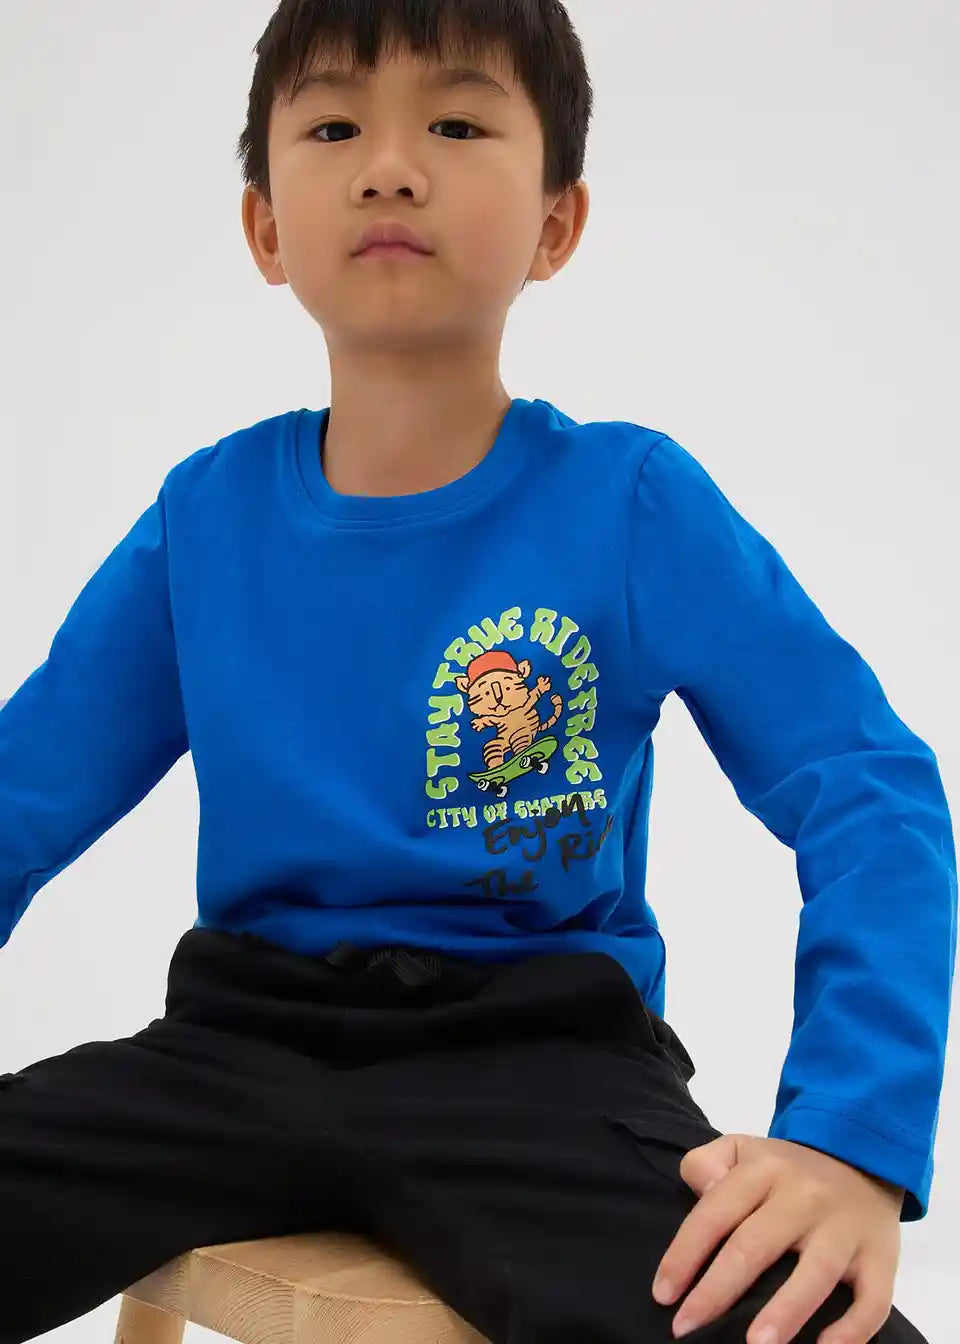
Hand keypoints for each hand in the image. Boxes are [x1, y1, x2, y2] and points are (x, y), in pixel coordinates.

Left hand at [652, 1133, 903, 1343]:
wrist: (864, 1155)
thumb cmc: (788, 1168)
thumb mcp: (742, 1149)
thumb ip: (708, 1164)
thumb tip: (701, 1193)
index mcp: (764, 1170)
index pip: (715, 1213)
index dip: (684, 1255)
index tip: (663, 1295)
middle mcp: (804, 1196)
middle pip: (755, 1245)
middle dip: (717, 1291)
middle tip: (686, 1328)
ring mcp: (845, 1228)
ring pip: (814, 1272)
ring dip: (785, 1312)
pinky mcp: (881, 1257)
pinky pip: (872, 1299)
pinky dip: (852, 1330)